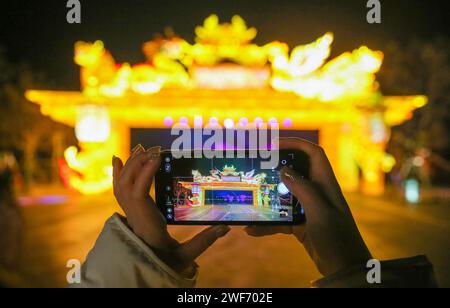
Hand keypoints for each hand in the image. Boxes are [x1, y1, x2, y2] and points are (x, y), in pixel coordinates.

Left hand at [112, 145, 229, 273]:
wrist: (147, 268)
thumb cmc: (166, 261)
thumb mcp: (186, 254)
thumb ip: (205, 241)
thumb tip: (225, 228)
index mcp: (146, 224)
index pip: (138, 195)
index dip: (144, 175)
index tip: (157, 159)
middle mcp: (133, 217)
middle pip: (126, 186)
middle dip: (138, 165)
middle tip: (155, 151)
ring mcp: (128, 213)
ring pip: (121, 185)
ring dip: (131, 165)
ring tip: (142, 150)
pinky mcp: (129, 210)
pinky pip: (118, 188)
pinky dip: (118, 172)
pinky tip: (117, 158)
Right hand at [245, 138, 371, 275]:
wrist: (345, 269)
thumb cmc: (338, 239)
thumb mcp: (320, 212)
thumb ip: (304, 189)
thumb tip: (284, 170)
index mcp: (326, 184)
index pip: (314, 153)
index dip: (296, 144)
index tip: (275, 144)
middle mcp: (318, 193)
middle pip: (297, 170)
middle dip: (278, 166)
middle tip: (257, 165)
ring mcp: (309, 209)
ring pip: (286, 195)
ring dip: (269, 195)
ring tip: (251, 193)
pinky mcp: (302, 224)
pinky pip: (281, 219)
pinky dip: (268, 223)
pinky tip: (252, 229)